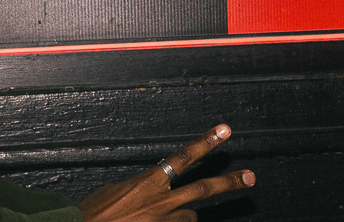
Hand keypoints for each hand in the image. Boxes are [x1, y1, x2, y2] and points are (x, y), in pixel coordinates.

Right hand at [77, 124, 254, 221]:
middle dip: (230, 182)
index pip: (183, 157)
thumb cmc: (93, 214)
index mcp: (148, 182)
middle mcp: (161, 202)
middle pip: (203, 189)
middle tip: (250, 177)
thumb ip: (141, 186)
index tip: (224, 131)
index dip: (206, 142)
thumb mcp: (115, 190)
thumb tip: (153, 185)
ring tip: (160, 219)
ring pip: (189, 218)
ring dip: (181, 218)